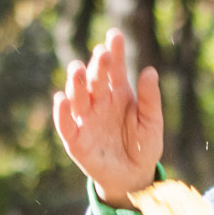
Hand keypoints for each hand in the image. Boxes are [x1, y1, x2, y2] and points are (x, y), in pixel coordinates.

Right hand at [53, 28, 163, 208]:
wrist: (134, 178)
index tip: (115, 35)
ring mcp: (85, 119)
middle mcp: (99, 102)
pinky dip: (62, 112)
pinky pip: (65, 124)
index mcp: (118, 94)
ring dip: (76, 83)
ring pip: (77, 97)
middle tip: (102, 53)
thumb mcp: (151, 123)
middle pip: (95, 79)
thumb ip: (150, 100)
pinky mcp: (75, 139)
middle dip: (97, 66)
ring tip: (78, 69)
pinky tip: (62, 99)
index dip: (115, 52)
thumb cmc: (143, 147)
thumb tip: (150, 71)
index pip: (115, 69)